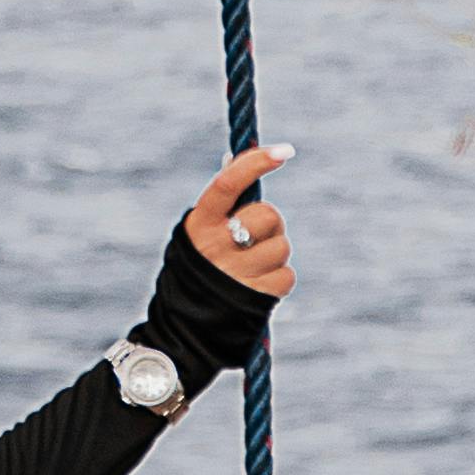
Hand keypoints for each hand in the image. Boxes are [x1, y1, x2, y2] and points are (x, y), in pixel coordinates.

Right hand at [184, 143, 291, 301]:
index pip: (228, 183)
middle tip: (256, 236)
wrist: (188, 323)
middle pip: (266, 215)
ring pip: (281, 247)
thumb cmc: (200, 265)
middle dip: (270, 224)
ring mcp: (235, 274)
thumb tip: (241, 155)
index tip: (284, 151)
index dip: (255, 163)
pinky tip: (258, 285)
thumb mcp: (200, 232)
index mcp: (199, 224)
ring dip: (274, 254)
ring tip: (252, 266)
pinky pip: (286, 276)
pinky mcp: (255, 298)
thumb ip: (222, 202)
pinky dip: (278, 279)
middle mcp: (215, 247)